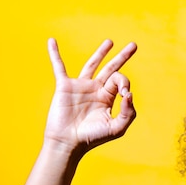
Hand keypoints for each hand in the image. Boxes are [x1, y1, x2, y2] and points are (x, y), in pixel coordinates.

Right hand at [43, 37, 137, 156]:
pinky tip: (52, 41)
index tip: (123, 94)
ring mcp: (80, 87)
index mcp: (108, 98)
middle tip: (134, 45)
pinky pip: (59, 67)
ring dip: (101, 53)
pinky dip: (54, 54)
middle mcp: (96, 90)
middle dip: (122, 57)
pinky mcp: (64, 86)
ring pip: (92, 65)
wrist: (68, 143)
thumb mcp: (117, 128)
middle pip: (111, 69)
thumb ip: (128, 112)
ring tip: (110, 42)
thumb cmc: (92, 138)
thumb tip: (129, 94)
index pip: (120, 81)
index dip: (124, 82)